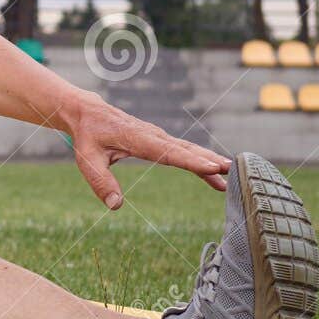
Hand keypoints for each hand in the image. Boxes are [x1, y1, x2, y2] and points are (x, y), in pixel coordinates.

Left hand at [63, 91, 231, 209]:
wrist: (87, 113)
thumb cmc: (87, 136)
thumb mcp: (87, 160)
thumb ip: (100, 182)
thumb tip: (115, 205)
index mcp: (135, 138)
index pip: (166, 151)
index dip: (190, 160)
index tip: (212, 167)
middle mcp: (150, 135)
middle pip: (183, 149)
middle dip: (207, 160)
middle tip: (231, 170)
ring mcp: (156, 136)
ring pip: (186, 148)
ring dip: (208, 159)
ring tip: (230, 172)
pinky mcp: (158, 139)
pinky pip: (182, 150)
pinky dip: (199, 158)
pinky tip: (214, 172)